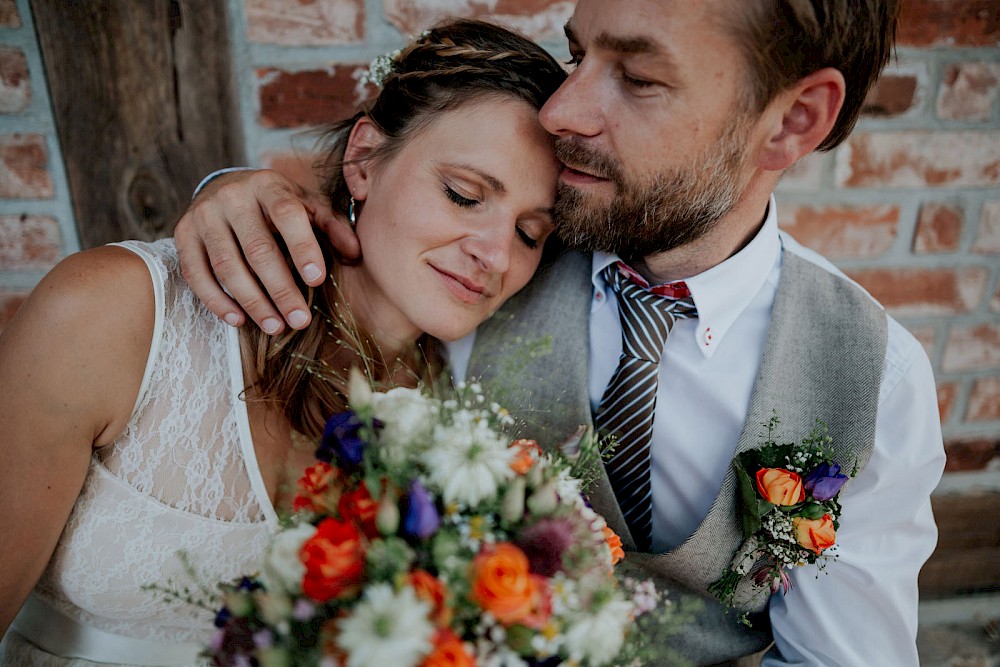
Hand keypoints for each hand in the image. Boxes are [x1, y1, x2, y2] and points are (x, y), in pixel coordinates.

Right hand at [174, 169, 359, 332]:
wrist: (226, 188)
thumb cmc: (277, 204)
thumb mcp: (307, 206)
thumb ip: (331, 226)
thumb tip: (355, 253)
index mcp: (269, 185)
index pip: (287, 214)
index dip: (302, 247)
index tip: (316, 280)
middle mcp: (232, 196)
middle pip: (257, 249)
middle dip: (280, 289)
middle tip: (300, 319)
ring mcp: (203, 215)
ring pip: (226, 265)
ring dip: (252, 301)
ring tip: (275, 326)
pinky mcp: (183, 234)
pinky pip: (196, 273)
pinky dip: (216, 300)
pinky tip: (238, 320)